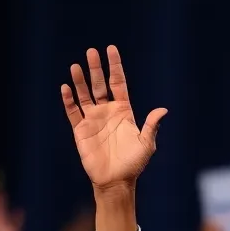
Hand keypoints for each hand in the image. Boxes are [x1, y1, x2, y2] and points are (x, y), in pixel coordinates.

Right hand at [61, 46, 166, 191]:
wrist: (116, 181)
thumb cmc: (134, 163)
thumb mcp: (146, 144)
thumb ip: (151, 125)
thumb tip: (163, 110)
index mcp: (124, 111)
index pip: (118, 83)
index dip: (115, 66)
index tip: (111, 49)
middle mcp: (107, 111)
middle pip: (100, 84)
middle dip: (95, 68)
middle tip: (91, 51)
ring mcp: (93, 119)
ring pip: (84, 94)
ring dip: (80, 80)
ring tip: (75, 66)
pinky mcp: (81, 130)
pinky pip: (73, 111)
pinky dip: (69, 100)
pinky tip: (66, 87)